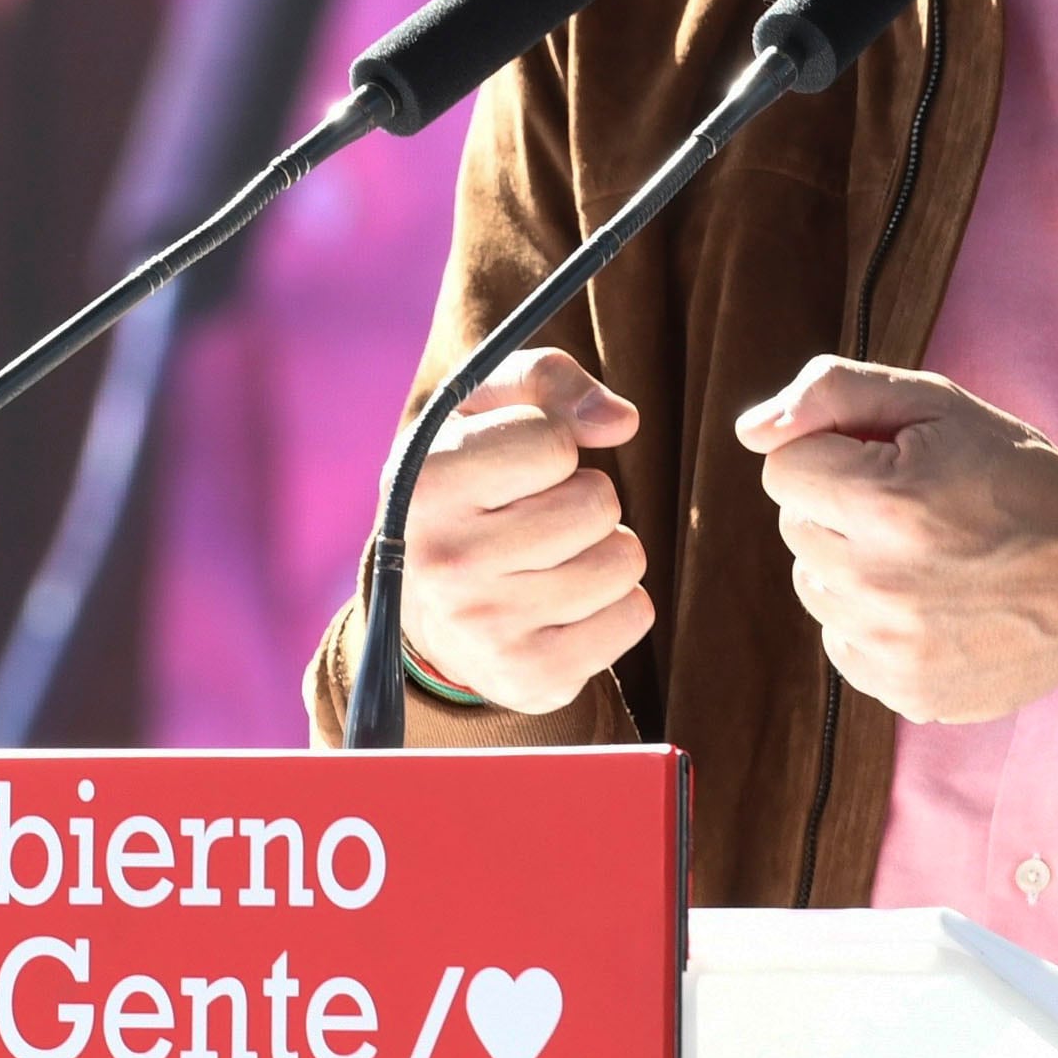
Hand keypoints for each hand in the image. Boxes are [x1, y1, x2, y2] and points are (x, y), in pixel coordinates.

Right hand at [395, 349, 651, 714]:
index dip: (552, 446)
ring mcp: (488, 629)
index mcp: (427, 484)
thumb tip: (621, 421)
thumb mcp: (483, 408)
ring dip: (603, 549)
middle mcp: (448, 562)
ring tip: (552, 557)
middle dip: (584, 499)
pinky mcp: (532, 678)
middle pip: (596, 504)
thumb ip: (547, 379)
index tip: (516, 467)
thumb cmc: (469, 482)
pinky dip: (616, 602)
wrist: (423, 602)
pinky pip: (635, 616)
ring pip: (624, 560)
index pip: (554, 442)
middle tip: (537, 517)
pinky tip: (565, 601)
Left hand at [735, 356, 1057, 724]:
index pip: (784, 467)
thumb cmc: (1016, 476)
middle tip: (918, 506)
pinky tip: (932, 602)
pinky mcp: (904, 691)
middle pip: (795, 526)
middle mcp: (879, 585)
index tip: (893, 460)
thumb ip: (832, 395)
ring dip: (852, 563)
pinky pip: (843, 642)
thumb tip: (749, 431)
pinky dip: (873, 620)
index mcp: (886, 503)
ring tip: (927, 554)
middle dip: (841, 505)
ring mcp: (891, 649)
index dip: (836, 452)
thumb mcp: (937, 405)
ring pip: (814, 585)